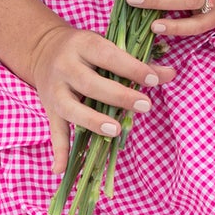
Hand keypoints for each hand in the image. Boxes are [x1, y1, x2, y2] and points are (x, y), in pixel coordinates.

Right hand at [26, 24, 174, 173]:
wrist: (43, 49)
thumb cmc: (86, 50)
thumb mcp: (108, 46)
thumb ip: (138, 63)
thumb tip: (170, 74)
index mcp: (83, 45)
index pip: (109, 56)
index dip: (132, 68)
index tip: (154, 80)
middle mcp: (65, 66)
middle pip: (90, 84)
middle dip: (118, 96)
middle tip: (145, 105)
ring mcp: (54, 90)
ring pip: (71, 108)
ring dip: (92, 121)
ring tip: (115, 131)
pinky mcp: (49, 109)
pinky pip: (54, 132)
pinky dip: (58, 151)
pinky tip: (61, 169)